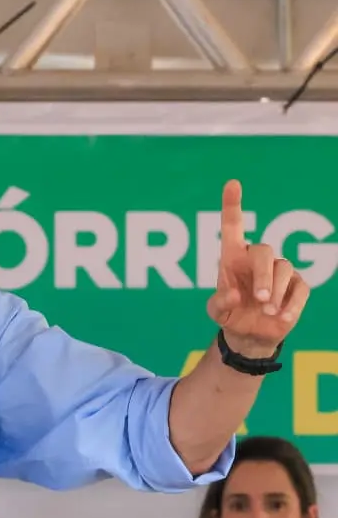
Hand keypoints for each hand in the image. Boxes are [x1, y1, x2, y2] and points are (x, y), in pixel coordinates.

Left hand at [208, 179, 309, 356]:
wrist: (250, 334)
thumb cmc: (230, 314)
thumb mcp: (217, 312)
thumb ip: (220, 303)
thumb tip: (235, 294)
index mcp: (233, 257)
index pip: (233, 226)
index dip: (232, 205)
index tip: (232, 183)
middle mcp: (256, 259)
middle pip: (265, 251)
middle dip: (263, 275)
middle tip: (260, 299)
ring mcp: (279, 270)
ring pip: (284, 268)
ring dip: (276, 292)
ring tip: (266, 313)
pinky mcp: (297, 286)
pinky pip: (299, 288)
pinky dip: (290, 305)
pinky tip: (280, 318)